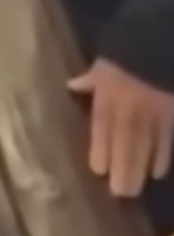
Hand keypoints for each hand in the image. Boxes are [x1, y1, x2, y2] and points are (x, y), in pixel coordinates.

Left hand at [68, 59, 173, 197]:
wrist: (161, 42)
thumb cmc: (129, 54)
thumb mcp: (105, 64)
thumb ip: (90, 80)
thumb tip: (72, 84)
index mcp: (110, 99)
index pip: (104, 130)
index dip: (102, 151)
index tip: (100, 170)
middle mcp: (131, 111)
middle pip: (126, 145)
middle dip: (123, 171)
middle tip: (121, 193)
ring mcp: (155, 114)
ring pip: (147, 147)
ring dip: (141, 170)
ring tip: (136, 189)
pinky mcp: (172, 114)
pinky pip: (168, 138)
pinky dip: (164, 156)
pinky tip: (160, 172)